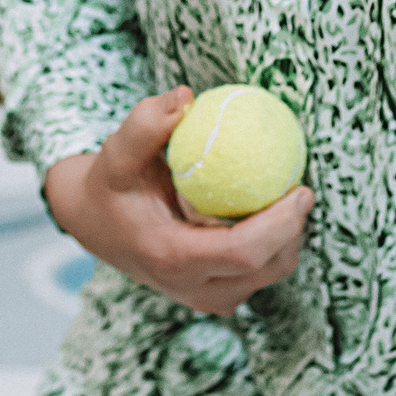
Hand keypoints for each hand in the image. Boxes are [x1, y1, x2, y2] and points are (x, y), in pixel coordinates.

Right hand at [43, 86, 313, 316]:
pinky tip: (268, 208)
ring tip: (285, 195)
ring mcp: (206, 299)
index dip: (282, 225)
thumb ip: (145, 124)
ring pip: (270, 274)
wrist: (94, 224)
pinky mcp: (217, 295)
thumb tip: (185, 97)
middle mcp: (192, 289)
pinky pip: (261, 272)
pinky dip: (273, 244)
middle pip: (267, 268)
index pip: (242, 253)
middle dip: (293, 229)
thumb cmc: (110, 185)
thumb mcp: (117, 152)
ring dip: (286, 237)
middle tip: (301, 186)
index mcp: (171, 258)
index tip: (301, 189)